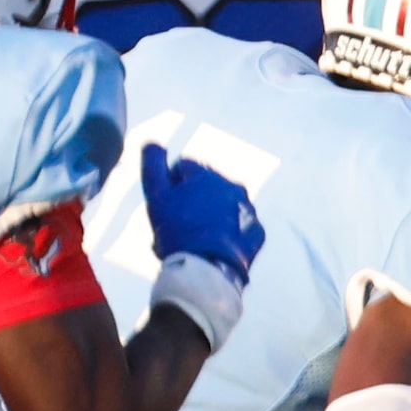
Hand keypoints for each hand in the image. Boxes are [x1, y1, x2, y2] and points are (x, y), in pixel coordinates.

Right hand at [140, 144, 262, 284]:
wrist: (207, 268)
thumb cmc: (177, 230)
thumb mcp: (157, 195)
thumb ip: (153, 164)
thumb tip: (153, 142)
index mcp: (208, 175)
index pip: (184, 167)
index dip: (170, 184)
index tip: (166, 204)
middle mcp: (234, 187)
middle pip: (206, 187)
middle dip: (192, 199)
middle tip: (178, 223)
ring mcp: (249, 210)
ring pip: (223, 206)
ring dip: (210, 214)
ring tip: (195, 237)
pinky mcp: (257, 232)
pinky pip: (240, 226)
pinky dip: (229, 232)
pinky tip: (215, 245)